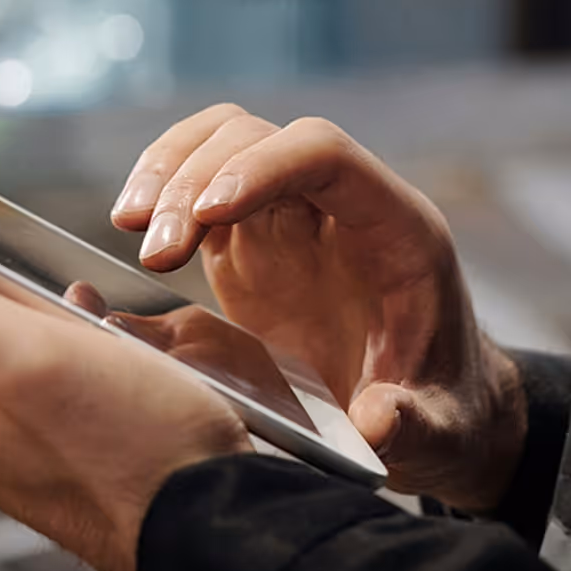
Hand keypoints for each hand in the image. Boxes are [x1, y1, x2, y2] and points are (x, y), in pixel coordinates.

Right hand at [112, 106, 525, 511]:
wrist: (430, 411)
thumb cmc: (443, 411)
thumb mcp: (439, 431)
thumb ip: (412, 424)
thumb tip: (377, 420)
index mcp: (396, 232)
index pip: (326, 154)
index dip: (266, 167)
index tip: (207, 214)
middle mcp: (342, 207)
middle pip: (259, 138)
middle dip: (197, 181)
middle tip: (154, 256)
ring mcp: (293, 219)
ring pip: (224, 142)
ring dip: (169, 172)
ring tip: (128, 227)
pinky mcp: (253, 245)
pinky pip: (203, 186)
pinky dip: (163, 195)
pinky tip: (130, 231)